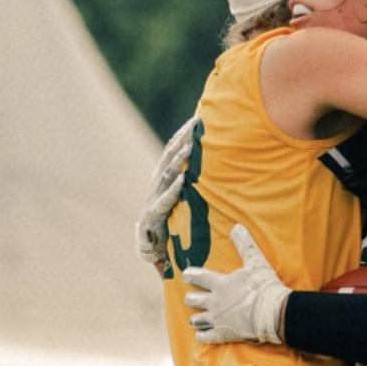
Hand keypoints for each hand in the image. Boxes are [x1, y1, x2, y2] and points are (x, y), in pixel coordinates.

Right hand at [135, 115, 196, 263]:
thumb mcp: (184, 196)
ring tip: (191, 147)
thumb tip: (215, 168)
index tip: (197, 119)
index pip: (172, 149)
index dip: (183, 134)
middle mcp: (157, 183)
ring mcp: (154, 197)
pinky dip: (174, 189)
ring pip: (167, 174)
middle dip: (182, 139)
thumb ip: (195, 182)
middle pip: (169, 155)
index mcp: (164, 176)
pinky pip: (165, 200)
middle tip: (196, 124)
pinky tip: (183, 180)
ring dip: (179, 160)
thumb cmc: (171, 219)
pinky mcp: (154, 214)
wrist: (151, 246)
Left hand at [183, 225, 289, 344]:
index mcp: (220, 284)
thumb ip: (245, 245)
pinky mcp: (224, 334)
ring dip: (195, 319)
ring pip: (198, 320)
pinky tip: (201, 336)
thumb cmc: (264, 287)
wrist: (272, 313)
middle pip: (194, 300)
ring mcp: (217, 319)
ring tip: (194, 319)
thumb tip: (237, 227)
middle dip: (191, 299)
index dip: (191, 275)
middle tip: (190, 299)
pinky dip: (203, 336)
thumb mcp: (256, 262)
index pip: (199, 277)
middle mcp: (214, 302)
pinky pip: (207, 337)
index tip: (185, 275)